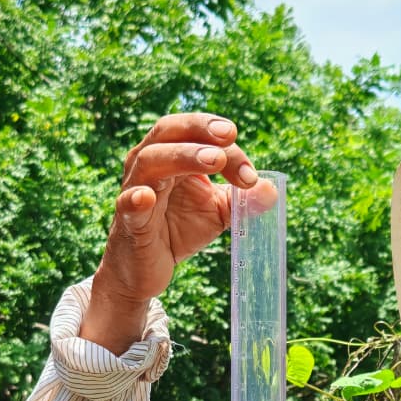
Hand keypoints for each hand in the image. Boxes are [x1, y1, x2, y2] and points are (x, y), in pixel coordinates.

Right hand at [82, 112, 262, 352]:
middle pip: (168, 131)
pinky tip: (147, 197)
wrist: (145, 271)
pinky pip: (128, 204)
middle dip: (200, 129)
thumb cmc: (178, 231)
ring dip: (182, 156)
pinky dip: (136, 198)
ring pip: (150, 160)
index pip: (198, 136)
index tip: (251, 175)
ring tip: (213, 160)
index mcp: (171, 154)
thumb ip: (242, 200)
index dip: (228, 149)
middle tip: (230, 137)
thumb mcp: (216, 212)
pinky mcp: (129, 222)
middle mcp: (149, 164)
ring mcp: (135, 190)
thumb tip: (272, 190)